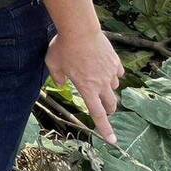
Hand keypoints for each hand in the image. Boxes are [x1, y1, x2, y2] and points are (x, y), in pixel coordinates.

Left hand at [45, 29, 125, 144]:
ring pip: (115, 86)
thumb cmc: (63, 47)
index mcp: (87, 88)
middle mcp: (101, 83)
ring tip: (100, 82)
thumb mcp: (52, 64)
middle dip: (109, 110)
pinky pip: (118, 72)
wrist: (80, 29)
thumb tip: (61, 84)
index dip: (105, 129)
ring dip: (109, 89)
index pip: (97, 114)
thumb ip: (57, 77)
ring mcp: (110, 71)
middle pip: (111, 103)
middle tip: (107, 110)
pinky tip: (106, 68)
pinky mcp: (115, 60)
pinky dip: (113, 73)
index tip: (112, 141)